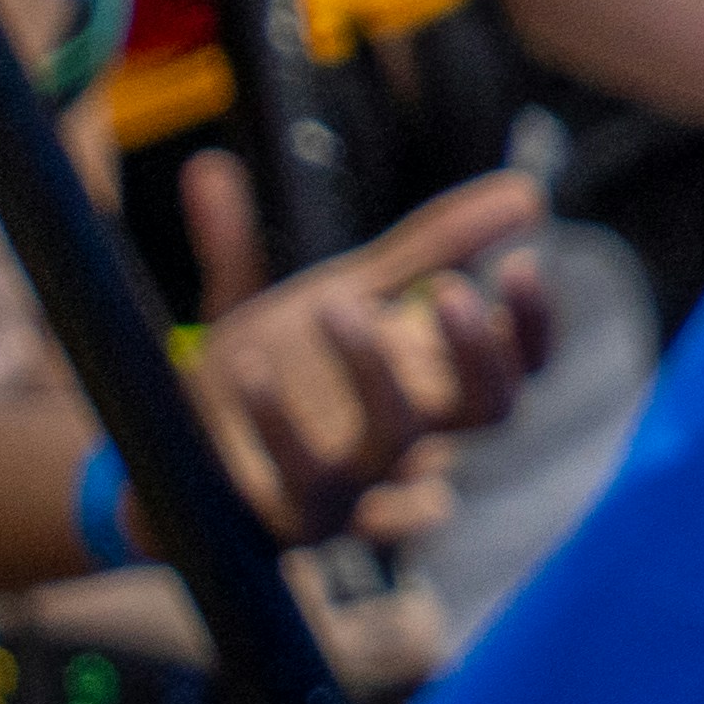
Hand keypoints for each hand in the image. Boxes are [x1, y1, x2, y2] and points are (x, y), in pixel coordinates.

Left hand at [180, 170, 552, 542]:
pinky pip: (302, 478)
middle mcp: (409, 440)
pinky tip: (250, 369)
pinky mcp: (290, 515)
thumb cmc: (270, 370)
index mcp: (427, 384)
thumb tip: (527, 189)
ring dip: (373, 368)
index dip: (534, 326)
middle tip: (444, 289)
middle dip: (479, 350)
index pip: (520, 368)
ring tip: (332, 303)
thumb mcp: (344, 293)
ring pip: (399, 440)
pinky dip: (279, 421)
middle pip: (492, 411)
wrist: (169, 447)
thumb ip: (421, 247)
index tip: (523, 262)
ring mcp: (357, 483)